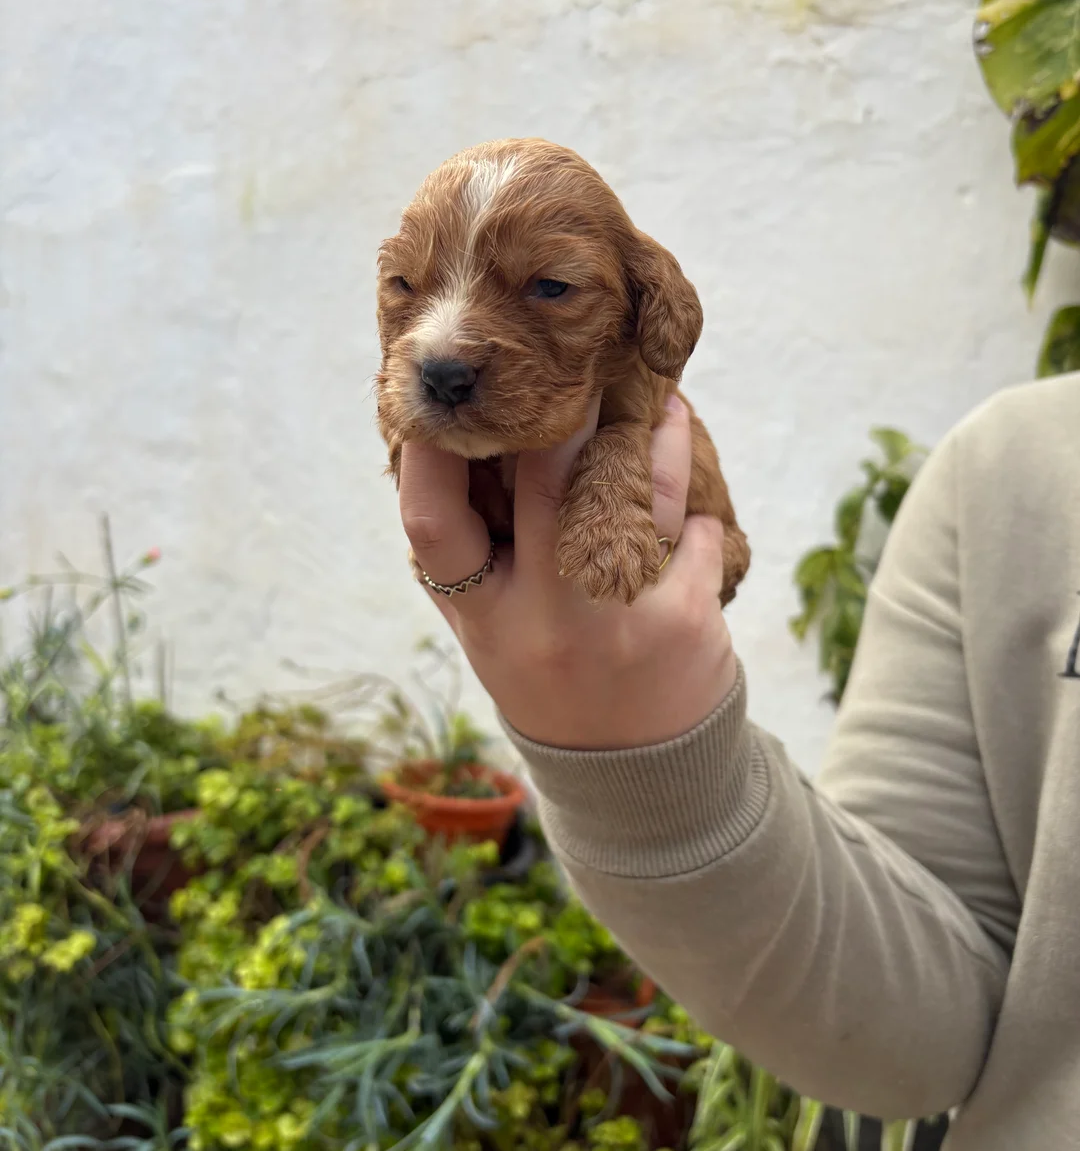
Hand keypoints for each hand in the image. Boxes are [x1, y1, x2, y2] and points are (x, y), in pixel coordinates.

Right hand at [396, 394, 736, 749]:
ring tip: (667, 408)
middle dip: (567, 414)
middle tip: (584, 373)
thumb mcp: (493, 638)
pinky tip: (694, 506)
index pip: (432, 522)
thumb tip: (452, 458)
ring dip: (659, 435)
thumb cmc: (554, 684)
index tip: (439, 402)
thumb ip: (471, 564)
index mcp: (486, 617)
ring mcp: (615, 616)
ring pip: (639, 485)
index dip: (427, 454)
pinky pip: (694, 531)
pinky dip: (696, 516)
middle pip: (545, 478)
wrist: (639, 777)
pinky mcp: (684, 618)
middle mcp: (543, 616)